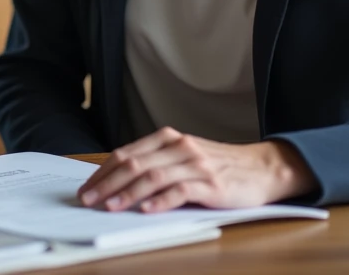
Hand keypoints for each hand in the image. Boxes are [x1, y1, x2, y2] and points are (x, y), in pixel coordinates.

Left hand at [77, 127, 316, 213]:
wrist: (262, 168)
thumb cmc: (218, 166)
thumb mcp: (184, 157)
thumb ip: (156, 163)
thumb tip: (117, 181)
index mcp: (169, 139)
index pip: (127, 154)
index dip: (103, 172)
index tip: (86, 188)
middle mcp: (180, 147)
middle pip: (135, 164)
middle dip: (107, 183)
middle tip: (88, 200)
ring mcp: (196, 165)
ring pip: (154, 177)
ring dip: (127, 193)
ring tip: (110, 207)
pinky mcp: (212, 185)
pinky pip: (181, 191)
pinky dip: (160, 201)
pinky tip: (145, 209)